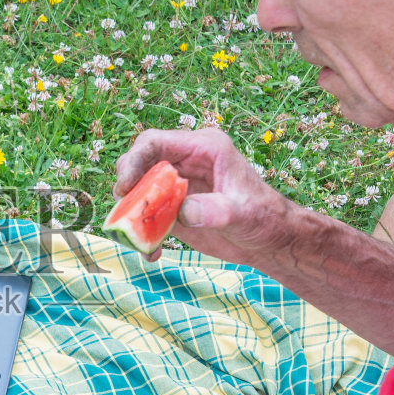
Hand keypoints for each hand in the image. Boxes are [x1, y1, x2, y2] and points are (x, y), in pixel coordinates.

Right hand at [114, 128, 293, 263]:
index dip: (134, 160)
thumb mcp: (242, 213)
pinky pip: (147, 215)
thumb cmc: (264, 217)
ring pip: (139, 189)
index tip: (125, 187)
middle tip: (123, 209)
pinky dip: (143, 233)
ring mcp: (177, 185)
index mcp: (203, 148)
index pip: (155, 142)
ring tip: (134, 235)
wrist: (269, 240)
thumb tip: (183, 211)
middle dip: (127, 184)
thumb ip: (214, 210)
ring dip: (131, 211)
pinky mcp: (173, 208)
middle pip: (140, 162)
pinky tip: (153, 252)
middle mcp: (186, 161)